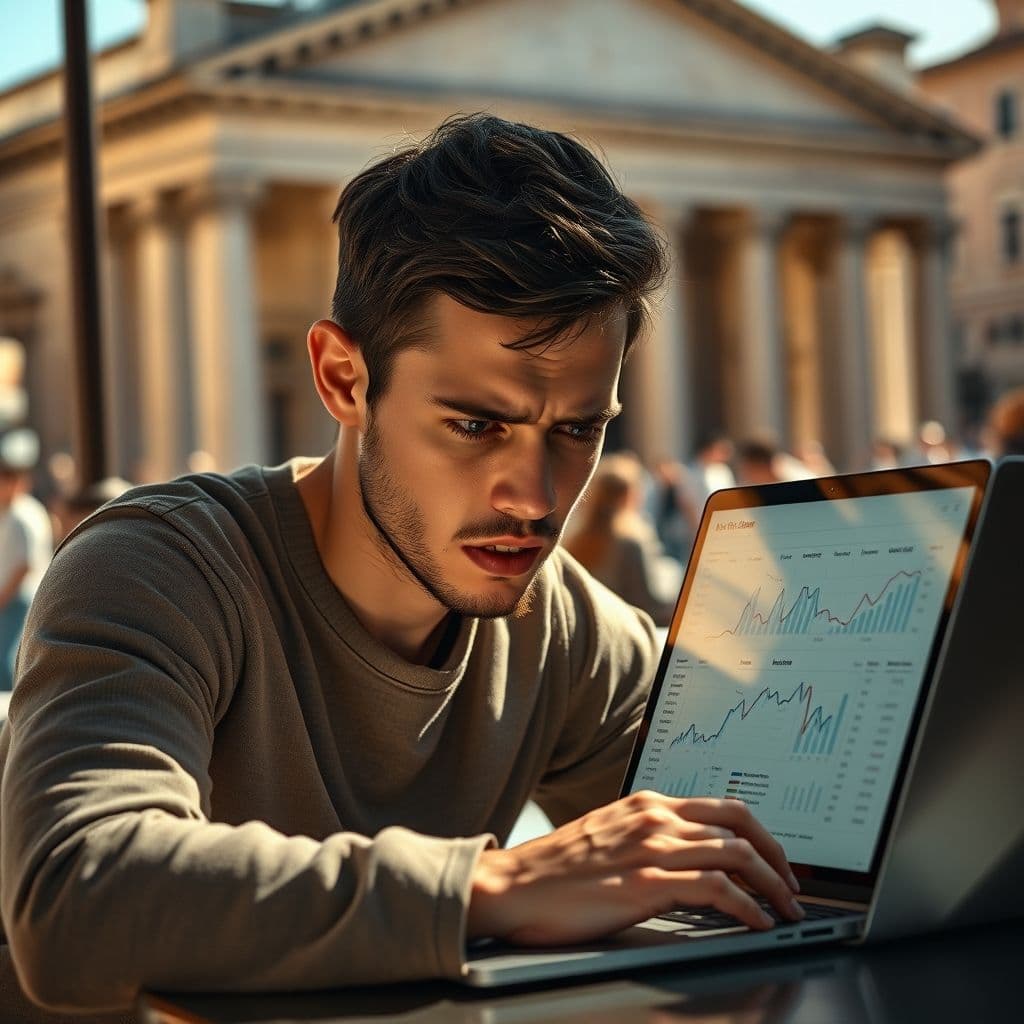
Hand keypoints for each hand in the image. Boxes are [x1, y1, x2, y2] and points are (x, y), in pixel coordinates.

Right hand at [467, 791, 802, 944]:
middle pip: (740, 826)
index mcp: (648, 804)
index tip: (776, 861)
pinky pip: (715, 889)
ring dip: (772, 886)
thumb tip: (685, 857)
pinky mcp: (646, 884)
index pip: (723, 808)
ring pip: (736, 854)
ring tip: (786, 910)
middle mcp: (656, 818)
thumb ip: (647, 836)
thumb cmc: (556, 869)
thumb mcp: (609, 834)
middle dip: (777, 858)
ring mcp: (652, 848)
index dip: (760, 834)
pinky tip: (756, 923)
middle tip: (792, 887)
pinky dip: (747, 907)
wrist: (514, 885)